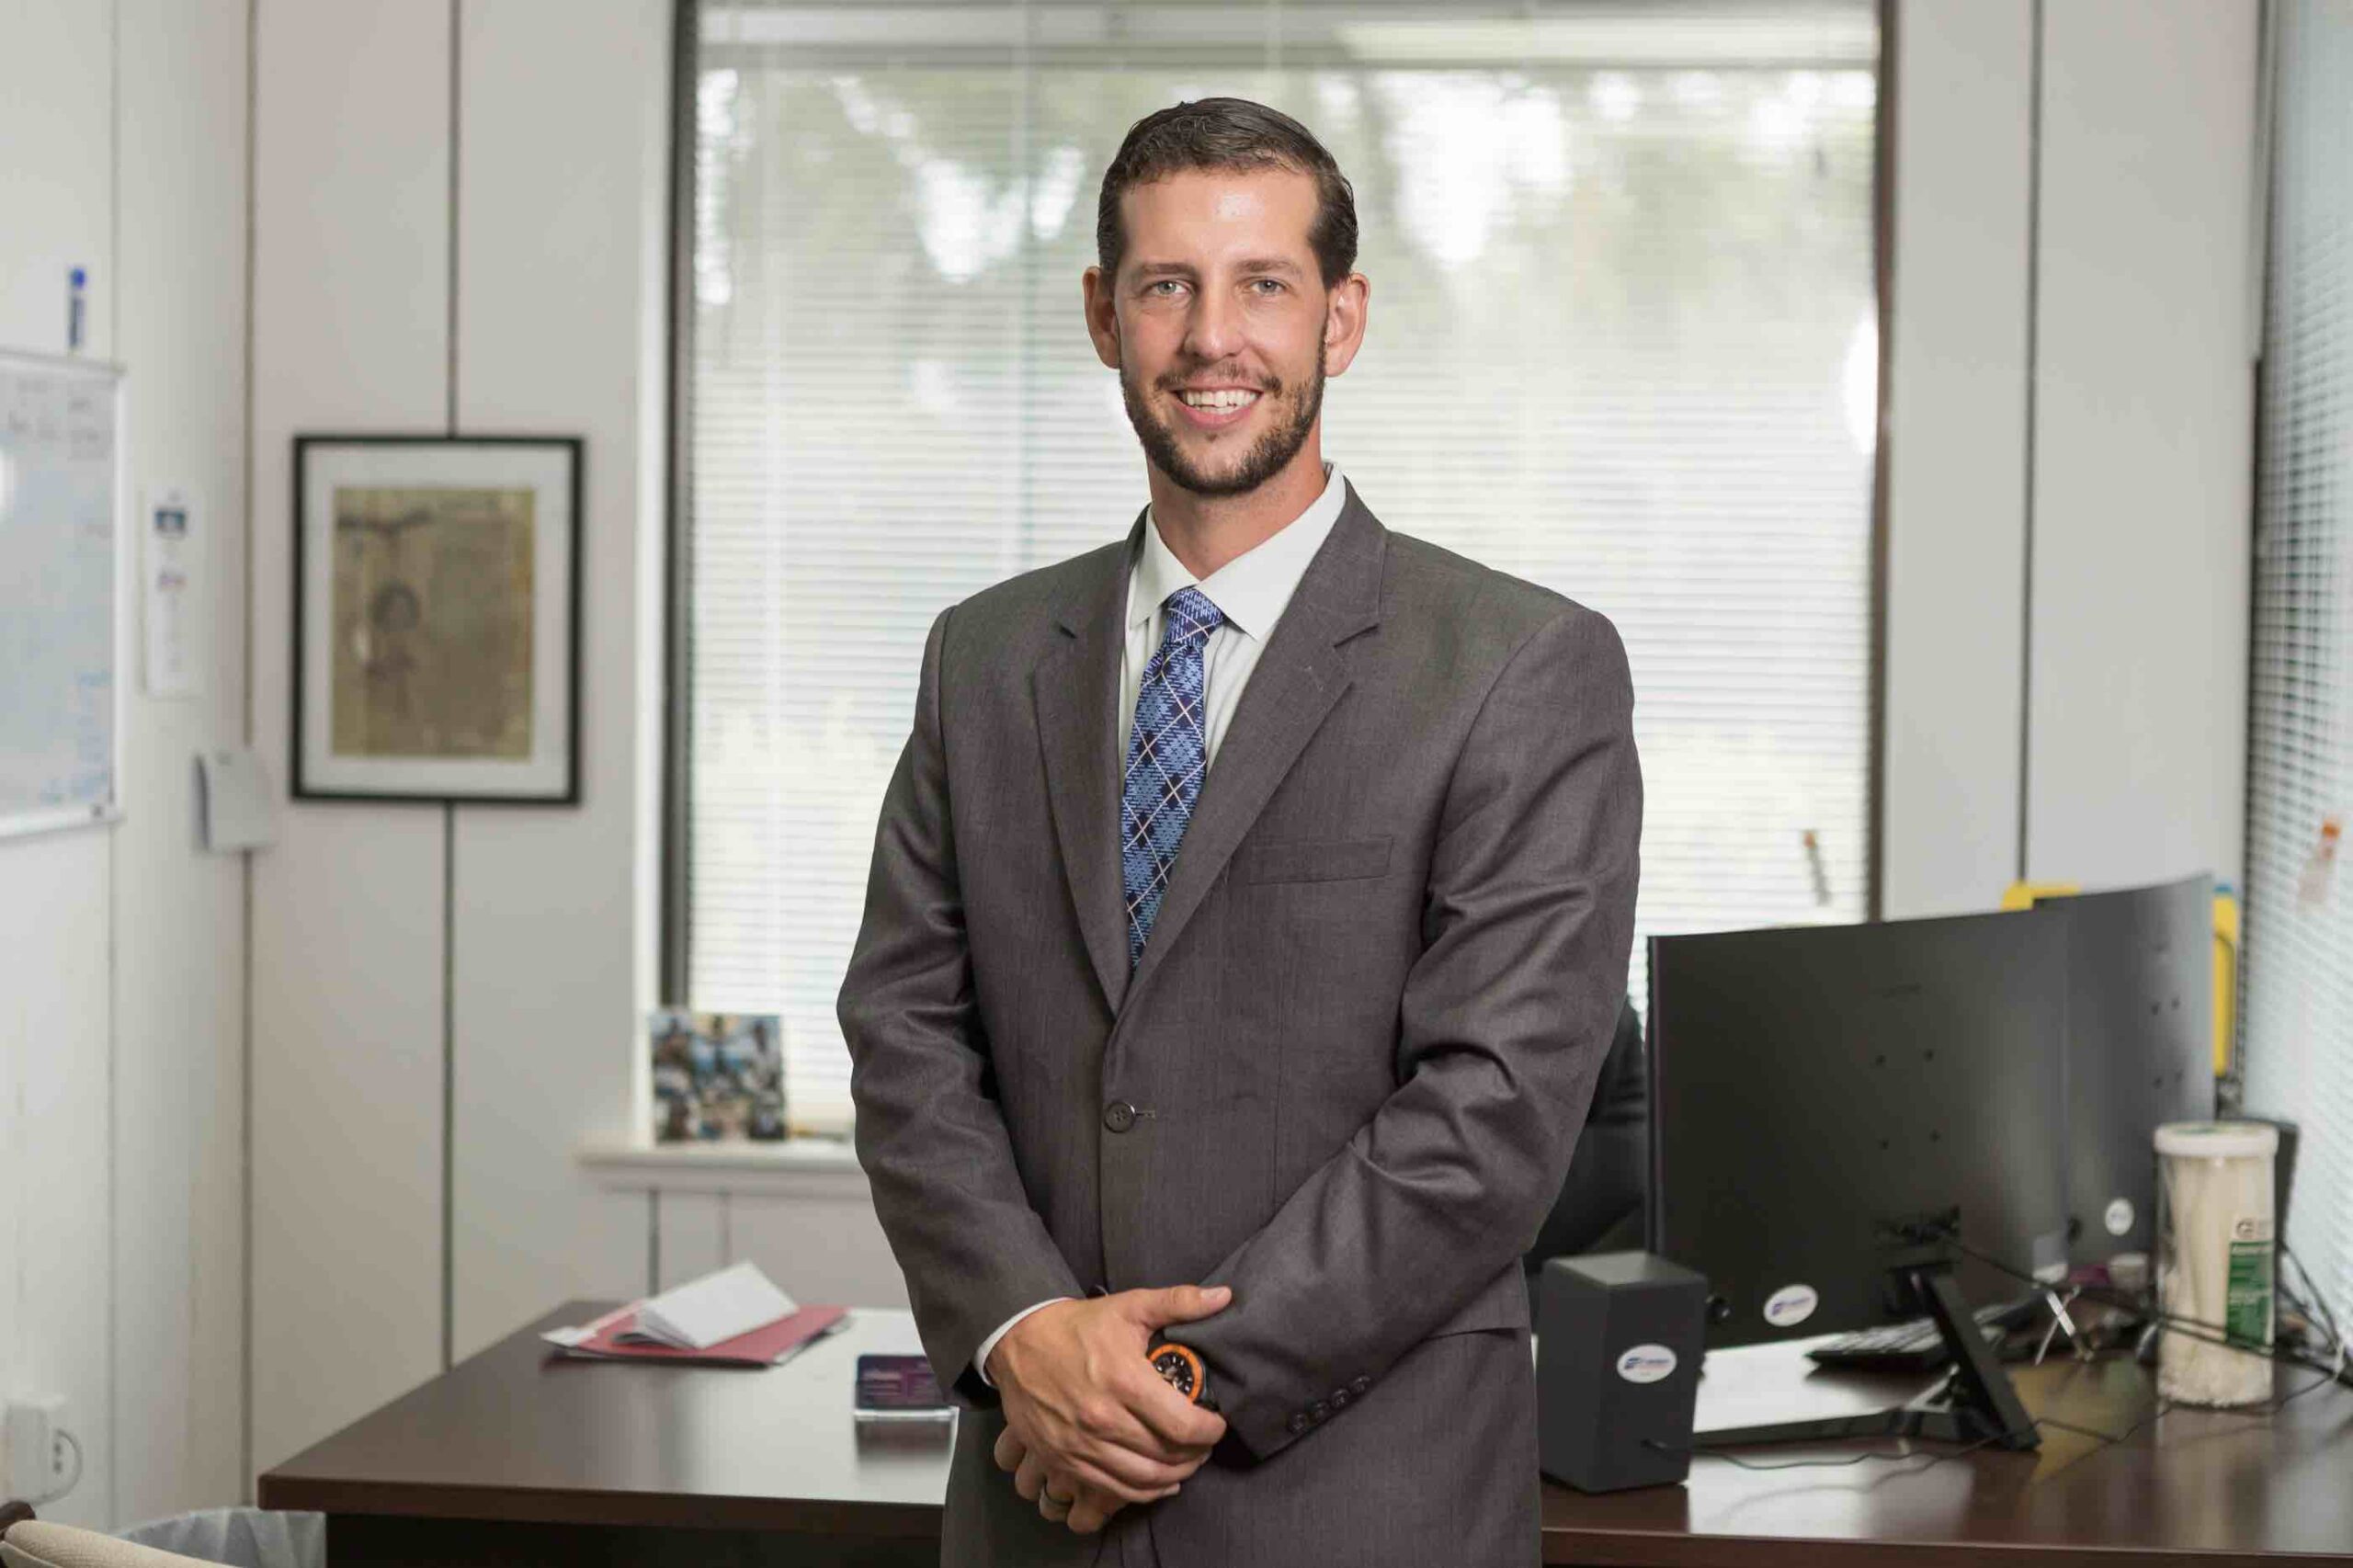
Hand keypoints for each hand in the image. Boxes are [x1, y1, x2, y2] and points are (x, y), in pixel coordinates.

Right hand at [986, 1284, 1231, 1515]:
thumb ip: (1179, 1301)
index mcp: (1125, 1381)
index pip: (1183, 1425)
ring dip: (1175, 1477)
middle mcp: (1104, 1419)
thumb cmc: (1078, 1326)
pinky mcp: (1063, 1460)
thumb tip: (1224, 1295)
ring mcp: (1081, 1445)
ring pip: (1144, 1480)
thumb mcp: (1129, 1306)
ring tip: (1187, 1463)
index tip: (1218, 1425)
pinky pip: (1113, 1491)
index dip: (1210, 1431)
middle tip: (1205, 1444)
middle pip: (1167, 1456)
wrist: (1018, 1343)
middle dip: (1197, 1454)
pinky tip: (1158, 1483)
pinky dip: (1143, 1493)